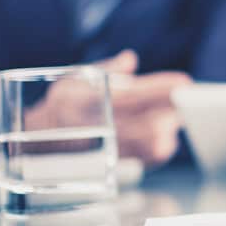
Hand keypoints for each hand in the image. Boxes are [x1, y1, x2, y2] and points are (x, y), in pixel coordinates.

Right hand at [26, 50, 192, 166]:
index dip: (163, 88)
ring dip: (170, 128)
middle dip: (173, 110)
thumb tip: (130, 60)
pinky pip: (150, 160)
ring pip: (153, 145)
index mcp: (91, 102)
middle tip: (186, 100)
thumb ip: (107, 69)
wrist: (40, 138)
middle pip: (151, 124)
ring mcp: (109, 150)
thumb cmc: (63, 103)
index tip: (185, 82)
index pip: (136, 95)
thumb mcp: (75, 77)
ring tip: (173, 115)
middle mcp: (100, 128)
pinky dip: (163, 146)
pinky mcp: (117, 165)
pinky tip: (164, 133)